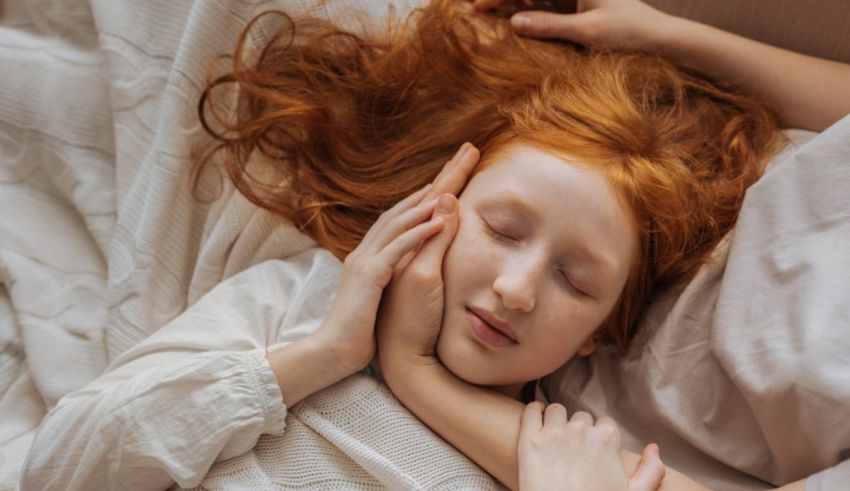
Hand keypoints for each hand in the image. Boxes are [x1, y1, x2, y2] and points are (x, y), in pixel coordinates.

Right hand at [315, 183, 447, 372]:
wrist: (336, 353)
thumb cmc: (363, 331)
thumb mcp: (384, 296)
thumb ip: (395, 273)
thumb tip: (411, 260)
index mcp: (371, 256)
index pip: (399, 219)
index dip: (422, 199)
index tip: (447, 181)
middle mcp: (366, 252)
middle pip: (400, 211)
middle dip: (429, 187)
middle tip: (454, 164)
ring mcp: (365, 262)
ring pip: (397, 223)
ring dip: (425, 203)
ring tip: (450, 184)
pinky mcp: (369, 277)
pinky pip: (397, 248)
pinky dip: (418, 232)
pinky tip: (439, 221)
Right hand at [474, 0, 671, 51]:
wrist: (659, 40)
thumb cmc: (629, 33)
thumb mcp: (587, 31)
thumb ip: (550, 25)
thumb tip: (513, 23)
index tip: (481, 3)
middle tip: (477, 5)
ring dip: (514, 3)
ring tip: (487, 10)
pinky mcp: (577, 7)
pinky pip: (546, 7)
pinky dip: (529, 12)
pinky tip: (513, 19)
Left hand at [518, 402, 664, 490]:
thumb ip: (651, 471)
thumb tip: (653, 448)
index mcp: (607, 438)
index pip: (605, 425)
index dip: (600, 439)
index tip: (593, 453)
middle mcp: (581, 429)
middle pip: (581, 417)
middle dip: (578, 430)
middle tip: (572, 451)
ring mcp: (553, 433)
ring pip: (556, 411)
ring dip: (556, 420)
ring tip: (554, 437)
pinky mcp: (529, 440)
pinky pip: (530, 411)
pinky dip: (533, 411)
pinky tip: (535, 418)